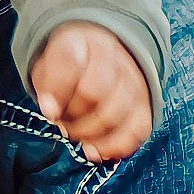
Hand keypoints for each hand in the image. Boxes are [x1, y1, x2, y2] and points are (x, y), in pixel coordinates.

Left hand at [31, 22, 152, 161]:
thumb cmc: (70, 68)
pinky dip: (114, 147)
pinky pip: (136, 131)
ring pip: (114, 116)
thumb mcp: (48, 66)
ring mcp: (134, 82)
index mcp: (84, 42)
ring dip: (89, 135)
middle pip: (94, 94)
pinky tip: (97, 151)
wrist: (103, 57)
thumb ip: (47, 85)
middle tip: (63, 124)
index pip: (71, 62)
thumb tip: (51, 111)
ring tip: (78, 135)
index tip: (49, 109)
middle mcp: (114, 59)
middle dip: (72, 117)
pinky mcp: (146, 105)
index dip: (58, 90)